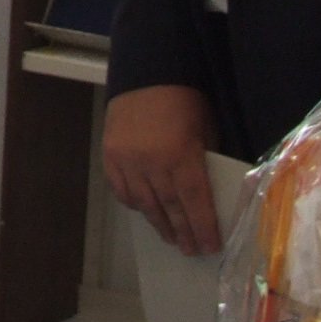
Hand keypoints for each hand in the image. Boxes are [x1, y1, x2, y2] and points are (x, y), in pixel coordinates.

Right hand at [102, 84, 221, 254]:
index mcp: (181, 156)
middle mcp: (152, 164)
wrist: (146, 71)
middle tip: (191, 250)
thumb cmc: (185, 98)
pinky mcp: (110, 156)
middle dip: (183, 232)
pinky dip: (135, 204)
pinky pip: (122, 190)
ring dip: (160, 224)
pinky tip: (146, 211)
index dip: (203, 227)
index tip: (210, 247)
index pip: (194, 202)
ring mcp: (127, 161)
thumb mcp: (206, 128)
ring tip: (172, 238)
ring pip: (145, 204)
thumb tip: (210, 192)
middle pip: (170, 208)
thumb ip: (206, 161)